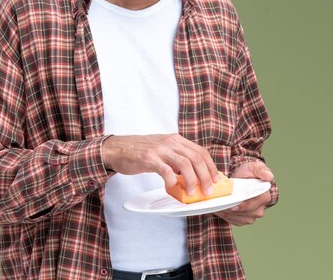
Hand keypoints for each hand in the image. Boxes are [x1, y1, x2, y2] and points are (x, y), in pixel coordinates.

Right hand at [102, 134, 219, 194]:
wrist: (116, 149)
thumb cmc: (140, 152)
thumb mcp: (162, 150)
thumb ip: (177, 159)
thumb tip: (192, 176)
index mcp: (176, 139)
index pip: (200, 151)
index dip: (211, 167)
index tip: (216, 180)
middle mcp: (170, 142)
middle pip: (196, 158)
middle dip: (206, 176)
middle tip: (208, 190)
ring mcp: (160, 149)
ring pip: (185, 164)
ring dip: (192, 180)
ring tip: (192, 192)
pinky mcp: (149, 158)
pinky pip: (166, 171)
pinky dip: (172, 181)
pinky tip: (170, 187)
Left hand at [215, 160, 273, 225]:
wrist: (241, 179)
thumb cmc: (249, 173)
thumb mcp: (254, 167)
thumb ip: (261, 170)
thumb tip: (268, 176)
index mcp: (264, 197)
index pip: (252, 204)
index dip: (242, 206)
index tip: (232, 205)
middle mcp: (260, 209)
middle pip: (244, 213)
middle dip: (231, 209)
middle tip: (219, 205)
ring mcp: (252, 216)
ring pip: (238, 218)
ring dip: (227, 213)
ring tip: (217, 206)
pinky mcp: (244, 219)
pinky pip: (234, 220)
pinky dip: (225, 216)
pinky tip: (219, 209)